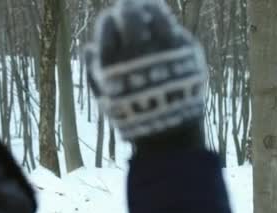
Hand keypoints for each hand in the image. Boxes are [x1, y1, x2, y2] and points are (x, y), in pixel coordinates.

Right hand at [86, 0, 206, 142]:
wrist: (169, 136)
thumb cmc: (133, 116)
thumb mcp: (106, 98)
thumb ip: (95, 72)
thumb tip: (88, 47)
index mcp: (115, 62)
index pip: (108, 26)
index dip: (109, 20)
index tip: (111, 19)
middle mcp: (139, 52)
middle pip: (132, 15)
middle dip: (128, 7)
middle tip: (128, 5)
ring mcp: (165, 50)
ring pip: (157, 15)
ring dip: (151, 8)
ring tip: (149, 8)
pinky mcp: (187, 53)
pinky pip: (176, 30)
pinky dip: (169, 26)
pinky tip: (167, 27)